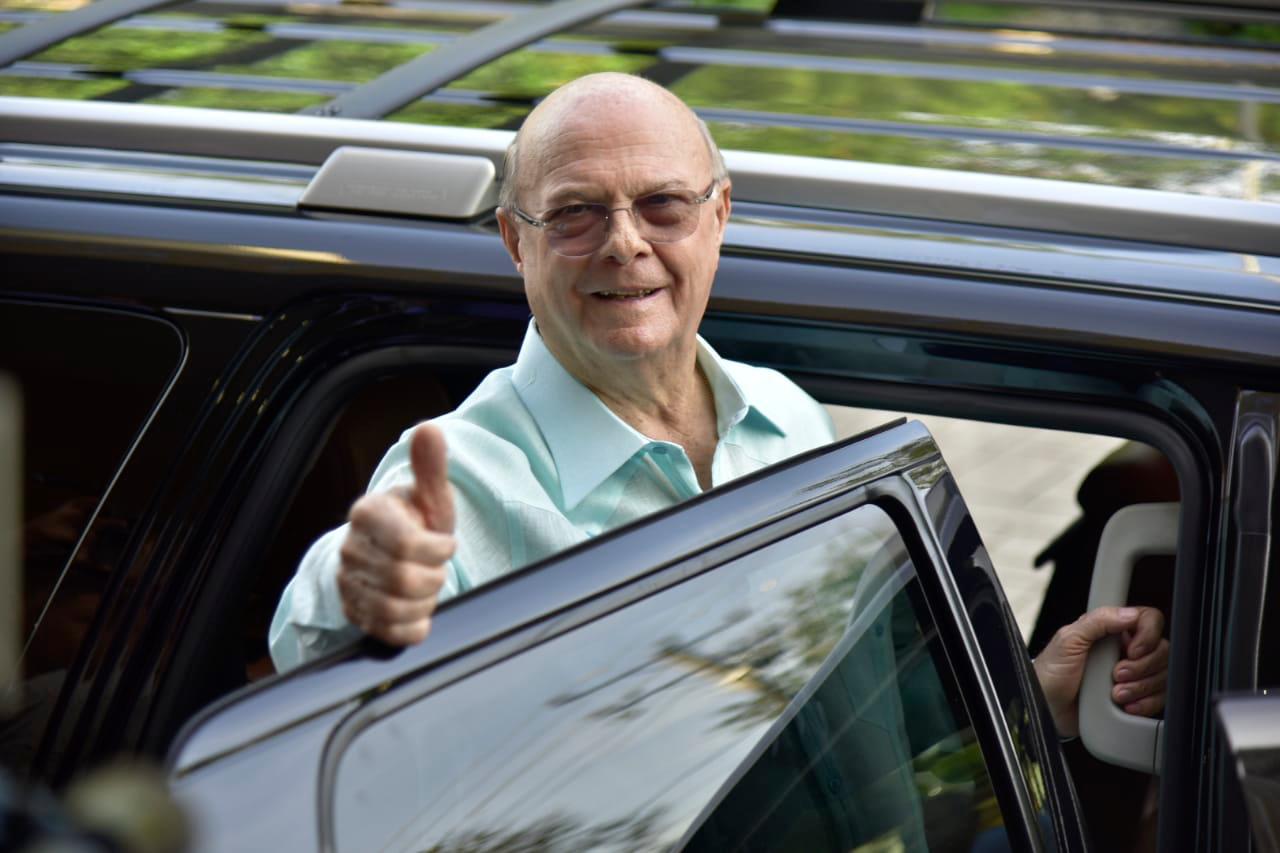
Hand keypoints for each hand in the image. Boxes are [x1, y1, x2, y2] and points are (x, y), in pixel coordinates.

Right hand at [337, 423, 455, 645]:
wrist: (394, 551)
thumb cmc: (417, 520)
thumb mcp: (429, 495)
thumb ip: (430, 466)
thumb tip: (430, 429)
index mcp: (367, 514)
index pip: (405, 544)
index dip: (437, 549)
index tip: (446, 543)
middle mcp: (351, 549)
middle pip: (403, 580)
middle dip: (434, 577)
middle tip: (439, 567)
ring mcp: (348, 584)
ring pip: (394, 610)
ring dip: (424, 602)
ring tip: (428, 586)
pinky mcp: (354, 614)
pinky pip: (388, 633)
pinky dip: (414, 627)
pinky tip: (420, 611)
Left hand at [1033, 606, 1168, 737]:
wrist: (1048, 707)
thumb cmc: (1051, 672)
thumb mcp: (1068, 640)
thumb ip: (1097, 621)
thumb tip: (1129, 614)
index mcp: (1112, 630)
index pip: (1149, 620)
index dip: (1147, 636)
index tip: (1132, 651)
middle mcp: (1127, 650)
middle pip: (1162, 650)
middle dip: (1141, 668)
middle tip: (1116, 675)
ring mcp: (1134, 675)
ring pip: (1163, 676)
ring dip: (1140, 687)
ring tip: (1115, 693)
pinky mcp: (1137, 697)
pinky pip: (1159, 699)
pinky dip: (1145, 704)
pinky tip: (1125, 705)